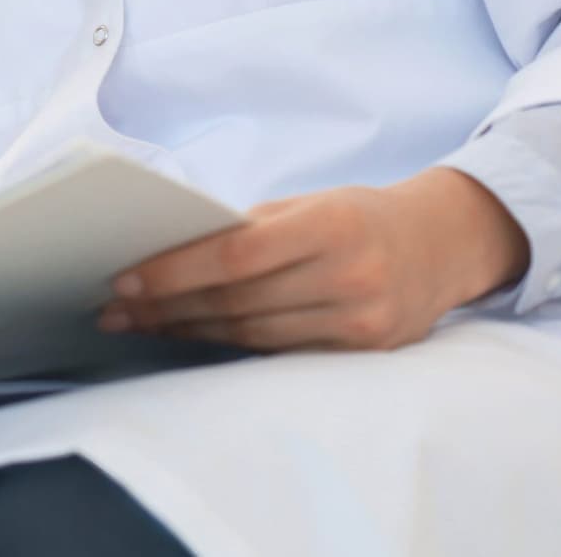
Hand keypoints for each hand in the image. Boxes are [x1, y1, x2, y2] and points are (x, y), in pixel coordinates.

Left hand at [98, 167, 530, 352]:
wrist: (444, 244)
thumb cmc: (359, 216)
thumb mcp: (309, 204)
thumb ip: (248, 228)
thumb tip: (167, 251)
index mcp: (332, 227)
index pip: (236, 257)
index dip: (175, 272)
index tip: (125, 279)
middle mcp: (351, 279)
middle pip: (238, 302)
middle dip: (168, 307)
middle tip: (116, 309)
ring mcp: (362, 324)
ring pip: (253, 335)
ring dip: (188, 331)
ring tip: (141, 324)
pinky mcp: (364, 355)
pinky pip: (280, 354)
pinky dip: (231, 346)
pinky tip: (191, 337)